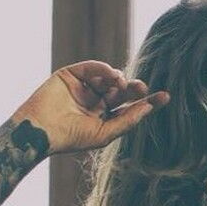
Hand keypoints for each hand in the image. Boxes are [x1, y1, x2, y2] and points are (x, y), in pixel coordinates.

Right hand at [11, 61, 169, 155]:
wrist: (41, 129)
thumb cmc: (72, 137)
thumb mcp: (105, 133)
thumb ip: (127, 120)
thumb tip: (148, 108)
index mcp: (105, 118)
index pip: (130, 108)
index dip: (147, 102)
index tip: (165, 96)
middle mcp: (96, 102)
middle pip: (122, 92)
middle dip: (134, 88)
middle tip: (143, 88)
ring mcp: (83, 87)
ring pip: (108, 78)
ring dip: (118, 79)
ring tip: (121, 84)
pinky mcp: (71, 75)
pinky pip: (91, 67)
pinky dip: (103, 68)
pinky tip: (112, 74)